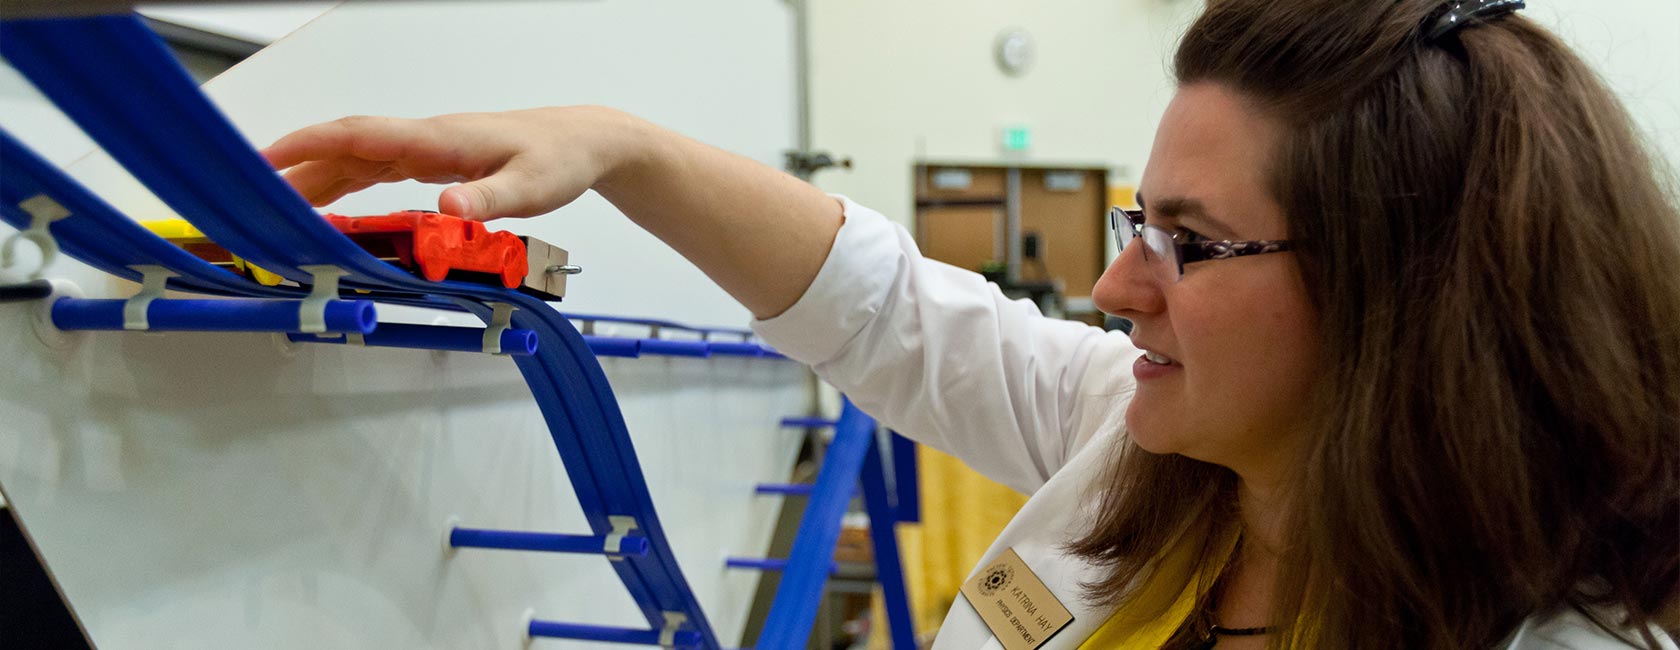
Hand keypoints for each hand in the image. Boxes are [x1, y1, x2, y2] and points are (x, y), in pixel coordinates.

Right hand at [262, 106, 639, 220]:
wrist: (582, 143)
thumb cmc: (557, 160)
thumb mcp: (529, 188)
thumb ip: (486, 199)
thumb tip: (446, 206)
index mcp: (435, 140)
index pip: (357, 136)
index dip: (306, 146)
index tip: (264, 160)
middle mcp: (423, 140)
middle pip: (344, 150)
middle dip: (294, 169)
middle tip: (249, 197)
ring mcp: (426, 149)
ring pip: (356, 159)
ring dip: (314, 180)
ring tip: (274, 208)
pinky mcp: (434, 162)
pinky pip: (376, 169)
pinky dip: (345, 184)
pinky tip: (328, 205)